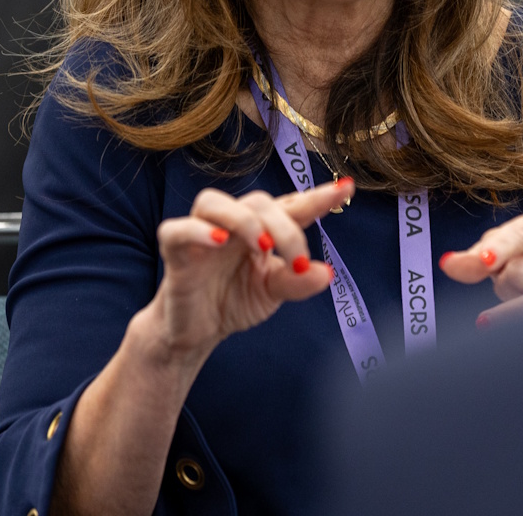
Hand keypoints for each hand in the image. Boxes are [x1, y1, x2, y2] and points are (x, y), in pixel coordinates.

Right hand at [134, 179, 353, 363]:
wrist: (195, 332)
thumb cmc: (234, 299)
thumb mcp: (272, 293)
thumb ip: (297, 282)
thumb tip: (327, 273)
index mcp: (261, 228)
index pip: (291, 206)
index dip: (318, 196)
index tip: (348, 189)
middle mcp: (232, 223)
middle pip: (257, 202)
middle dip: (283, 227)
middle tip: (296, 258)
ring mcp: (201, 234)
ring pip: (213, 202)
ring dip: (242, 219)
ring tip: (261, 245)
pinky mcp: (175, 251)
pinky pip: (176, 229)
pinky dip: (196, 231)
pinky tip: (218, 242)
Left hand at [438, 202, 522, 327]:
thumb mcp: (503, 245)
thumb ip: (475, 256)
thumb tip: (448, 264)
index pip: (520, 236)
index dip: (500, 250)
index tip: (485, 263)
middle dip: (504, 282)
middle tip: (506, 279)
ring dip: (517, 301)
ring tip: (518, 293)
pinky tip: (512, 321)